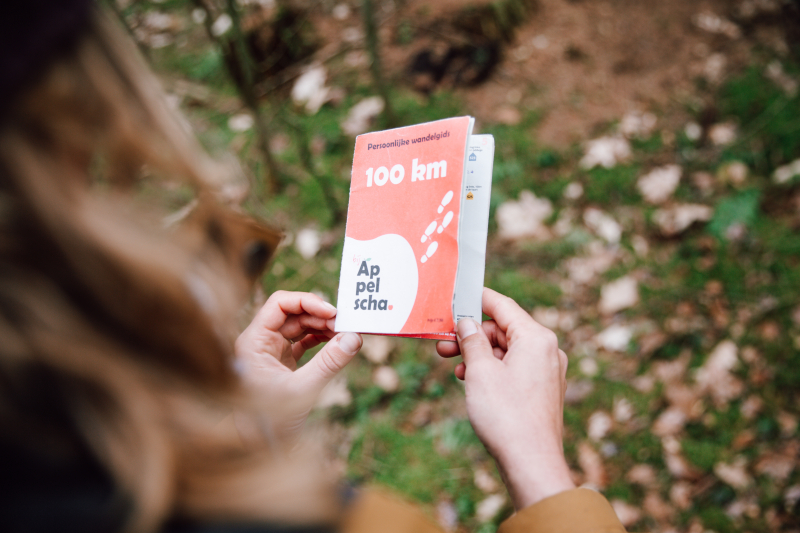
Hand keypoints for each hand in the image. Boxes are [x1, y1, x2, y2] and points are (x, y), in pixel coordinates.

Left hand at [235, 291, 361, 442]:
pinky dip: (321, 339)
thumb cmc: (270, 421)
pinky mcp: (282, 362)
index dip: (306, 302)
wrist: (258, 449)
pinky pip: (303, 341)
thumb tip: (354, 338)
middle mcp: (260, 342)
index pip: (279, 304)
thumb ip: (329, 362)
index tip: (332, 312)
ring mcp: (271, 351)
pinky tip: (337, 341)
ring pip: (299, 326)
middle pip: (292, 313)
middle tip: (345, 323)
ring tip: (345, 332)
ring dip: (323, 326)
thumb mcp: (303, 390)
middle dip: (319, 314)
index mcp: (254, 341)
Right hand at [436, 288, 573, 509]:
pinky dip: (492, 369)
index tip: (456, 296)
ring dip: (479, 354)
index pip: (503, 306)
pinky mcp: (542, 390)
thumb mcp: (480, 371)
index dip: (476, 299)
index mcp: (536, 338)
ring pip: (506, 350)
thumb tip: (467, 322)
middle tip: (443, 343)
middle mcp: (547, 350)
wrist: (531, 463)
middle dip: (472, 334)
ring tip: (454, 365)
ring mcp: (547, 372)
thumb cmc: (507, 416)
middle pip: (503, 329)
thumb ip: (471, 340)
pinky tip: (471, 381)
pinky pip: (514, 368)